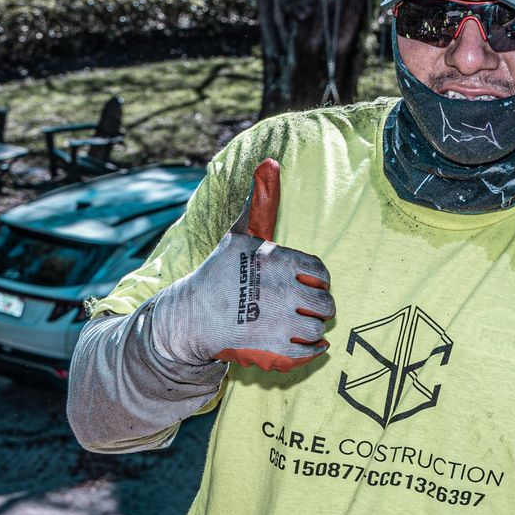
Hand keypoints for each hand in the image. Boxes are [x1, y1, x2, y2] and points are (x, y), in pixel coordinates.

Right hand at [148, 159, 334, 372]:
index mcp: (277, 259)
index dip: (315, 281)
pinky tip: (305, 344)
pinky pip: (309, 352)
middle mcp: (281, 289)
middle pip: (325, 303)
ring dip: (312, 329)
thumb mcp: (239, 235)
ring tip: (297, 326)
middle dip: (316, 307)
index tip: (302, 285)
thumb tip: (270, 162)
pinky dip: (312, 350)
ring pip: (318, 328)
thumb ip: (260, 203)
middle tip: (299, 308)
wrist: (189, 317)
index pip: (320, 273)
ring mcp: (278, 320)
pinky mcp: (272, 348)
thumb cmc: (218, 274)